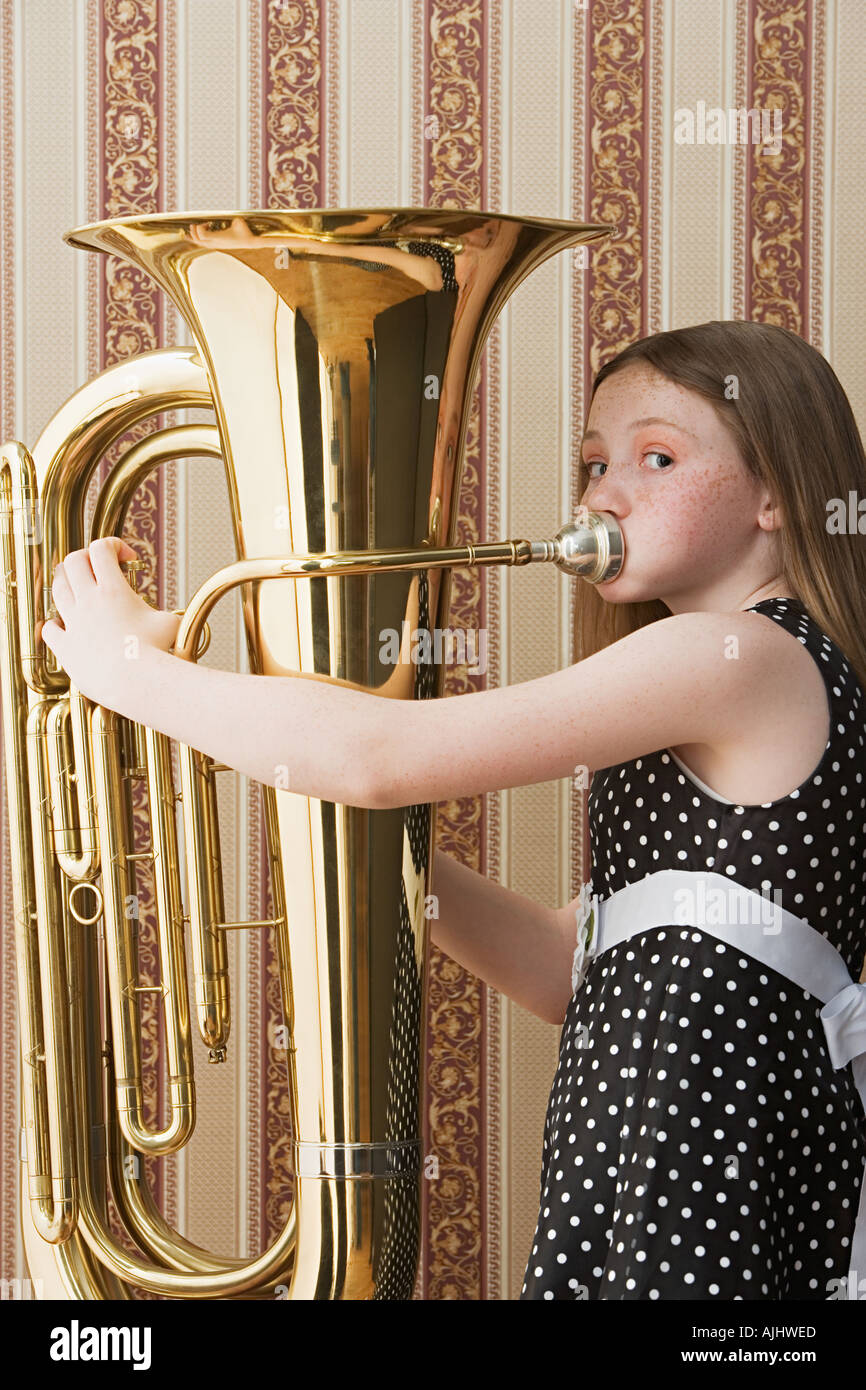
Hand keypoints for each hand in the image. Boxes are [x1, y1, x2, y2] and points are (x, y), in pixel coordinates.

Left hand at [39, 538, 180, 703]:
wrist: (133, 682)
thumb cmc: (154, 655)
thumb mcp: (171, 624)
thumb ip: (168, 614)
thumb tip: (176, 619)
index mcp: (112, 590)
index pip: (101, 548)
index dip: (114, 545)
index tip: (128, 559)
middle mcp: (88, 602)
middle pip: (72, 562)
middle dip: (86, 558)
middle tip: (100, 568)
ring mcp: (73, 623)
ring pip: (57, 588)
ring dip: (68, 583)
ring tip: (81, 590)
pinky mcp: (66, 647)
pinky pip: (50, 628)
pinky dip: (55, 623)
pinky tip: (66, 625)